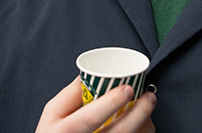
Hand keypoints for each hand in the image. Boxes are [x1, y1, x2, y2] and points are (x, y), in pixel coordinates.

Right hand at [35, 76, 155, 132]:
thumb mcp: (52, 113)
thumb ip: (70, 94)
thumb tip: (90, 73)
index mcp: (66, 131)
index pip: (91, 117)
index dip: (111, 102)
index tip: (128, 88)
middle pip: (119, 132)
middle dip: (139, 113)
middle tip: (149, 96)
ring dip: (144, 124)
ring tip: (148, 108)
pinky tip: (142, 124)